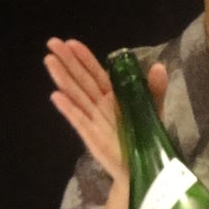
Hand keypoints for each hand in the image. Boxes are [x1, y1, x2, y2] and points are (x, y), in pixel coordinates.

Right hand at [45, 38, 167, 176]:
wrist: (143, 166)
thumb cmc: (146, 136)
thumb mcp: (153, 108)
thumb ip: (155, 88)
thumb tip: (158, 66)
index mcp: (113, 95)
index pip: (96, 73)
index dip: (84, 58)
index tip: (71, 43)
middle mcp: (100, 104)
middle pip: (81, 79)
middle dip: (67, 61)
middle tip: (52, 43)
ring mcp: (93, 119)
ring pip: (75, 95)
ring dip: (62, 78)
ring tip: (49, 61)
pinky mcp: (91, 135)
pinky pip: (78, 120)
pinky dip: (68, 108)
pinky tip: (56, 96)